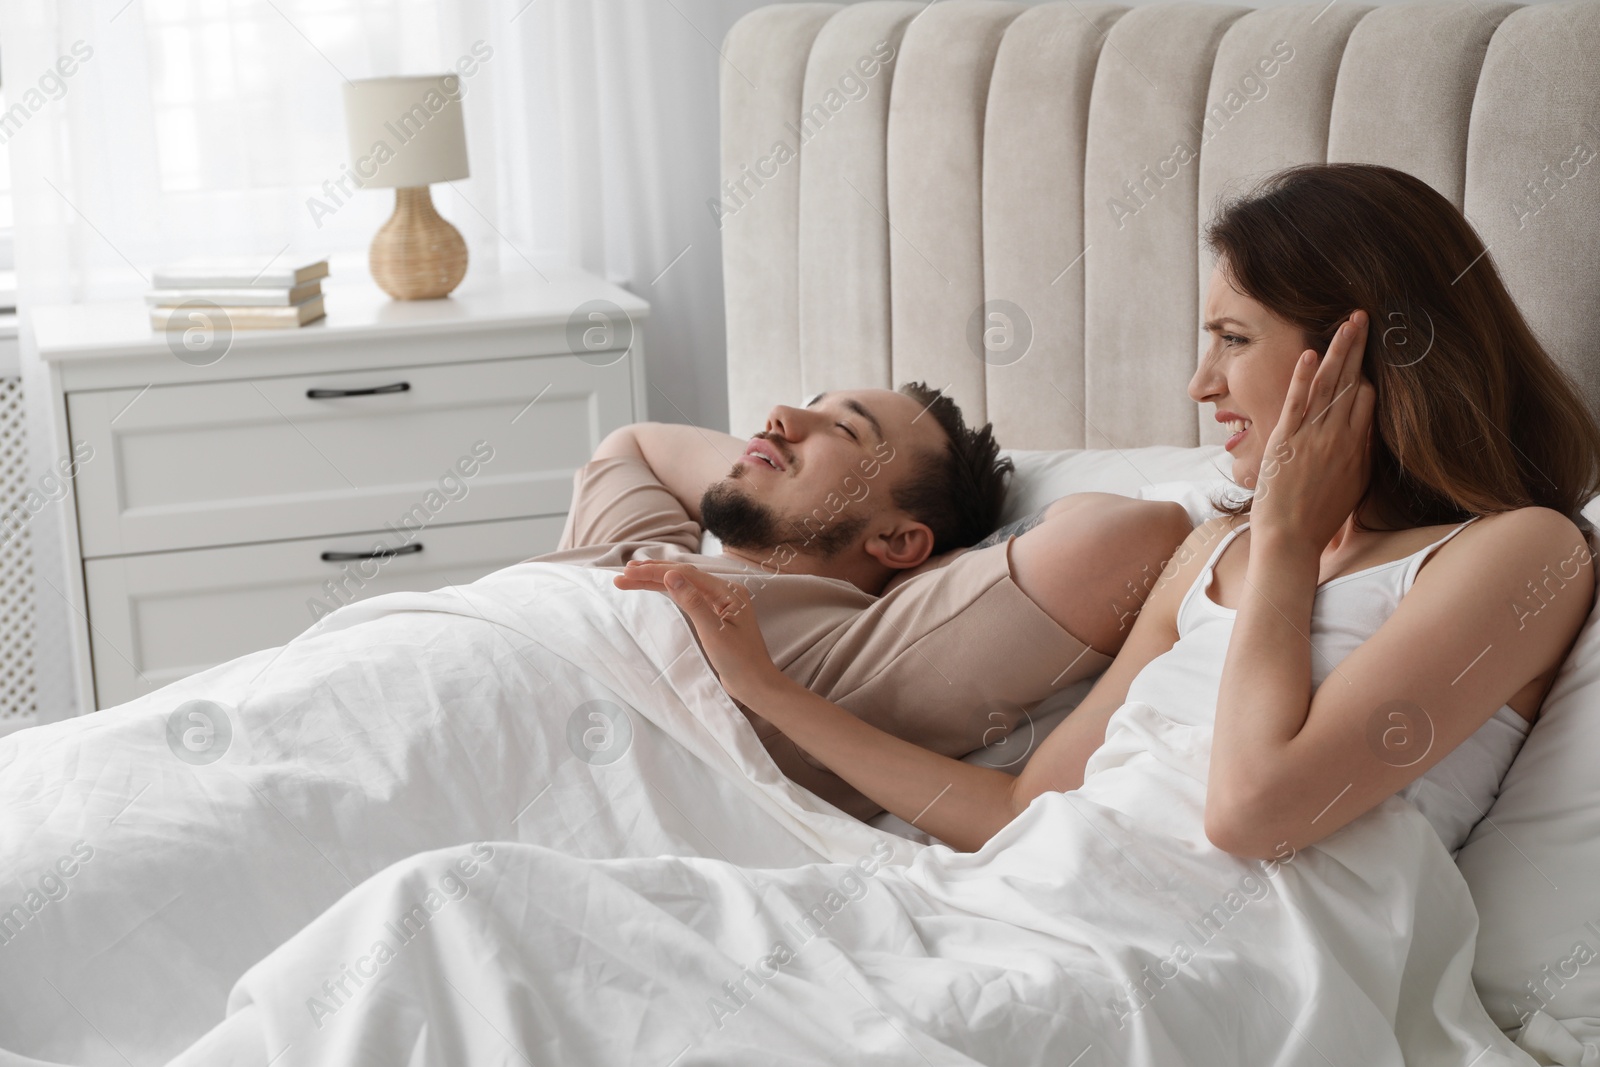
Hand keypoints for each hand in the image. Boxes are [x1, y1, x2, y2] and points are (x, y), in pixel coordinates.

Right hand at [614, 561, 784, 705]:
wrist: (756, 685)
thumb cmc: (740, 662)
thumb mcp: (713, 632)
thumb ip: (692, 602)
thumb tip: (671, 575)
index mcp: (728, 592)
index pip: (686, 574)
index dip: (656, 572)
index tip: (629, 572)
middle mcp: (725, 592)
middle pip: (683, 576)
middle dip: (652, 574)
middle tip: (623, 574)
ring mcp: (720, 603)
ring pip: (684, 586)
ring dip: (658, 581)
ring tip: (632, 576)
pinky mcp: (714, 616)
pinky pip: (688, 598)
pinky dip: (669, 592)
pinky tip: (657, 587)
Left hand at [1251, 310, 1375, 553]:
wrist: (1290, 538)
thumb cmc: (1319, 517)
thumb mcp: (1353, 485)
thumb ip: (1361, 454)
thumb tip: (1368, 431)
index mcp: (1357, 448)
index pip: (1369, 398)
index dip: (1368, 370)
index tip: (1370, 347)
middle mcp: (1339, 438)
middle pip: (1353, 382)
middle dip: (1360, 347)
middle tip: (1365, 316)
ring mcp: (1312, 437)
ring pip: (1329, 385)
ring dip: (1339, 350)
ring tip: (1348, 321)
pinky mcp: (1285, 440)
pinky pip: (1297, 402)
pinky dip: (1303, 377)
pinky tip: (1310, 353)